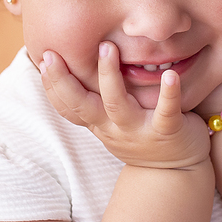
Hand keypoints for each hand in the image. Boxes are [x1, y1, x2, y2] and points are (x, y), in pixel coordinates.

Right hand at [39, 42, 211, 168]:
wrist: (178, 173)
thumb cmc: (144, 136)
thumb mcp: (114, 122)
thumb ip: (99, 99)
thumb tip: (80, 64)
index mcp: (100, 123)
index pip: (68, 106)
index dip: (52, 85)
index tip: (43, 57)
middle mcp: (113, 128)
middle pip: (81, 105)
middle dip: (64, 81)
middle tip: (53, 54)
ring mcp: (139, 131)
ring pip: (117, 105)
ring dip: (109, 76)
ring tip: (108, 48)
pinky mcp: (167, 132)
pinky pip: (166, 112)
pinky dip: (169, 94)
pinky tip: (170, 75)